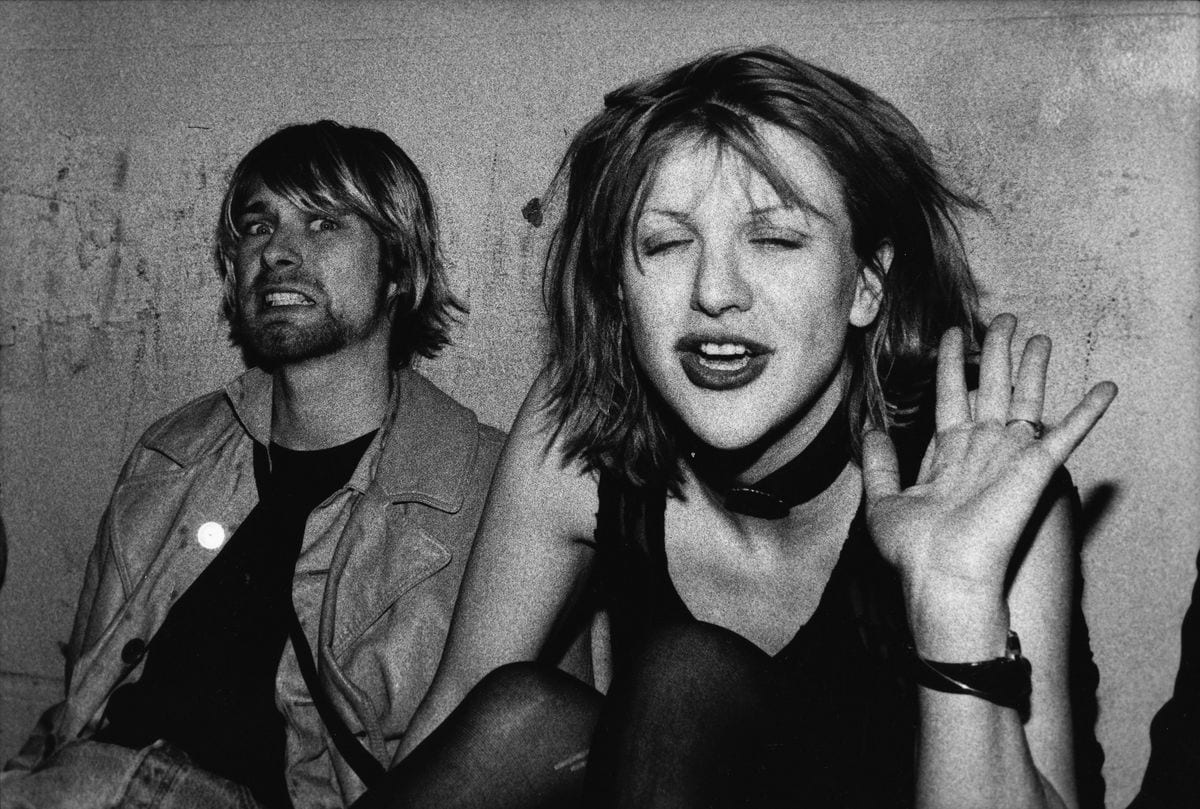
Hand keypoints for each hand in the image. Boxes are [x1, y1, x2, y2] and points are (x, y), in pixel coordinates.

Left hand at [862, 314, 1116, 613]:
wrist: (942, 575)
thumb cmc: (913, 549)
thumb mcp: (883, 500)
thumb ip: (879, 463)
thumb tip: (869, 429)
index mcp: (947, 454)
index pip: (952, 397)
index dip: (953, 365)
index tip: (954, 334)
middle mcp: (981, 450)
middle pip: (991, 389)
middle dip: (996, 352)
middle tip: (1004, 319)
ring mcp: (1009, 457)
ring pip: (1025, 400)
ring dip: (1033, 367)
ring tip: (1039, 335)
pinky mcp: (1035, 470)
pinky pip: (1067, 434)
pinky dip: (1088, 410)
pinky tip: (1106, 387)